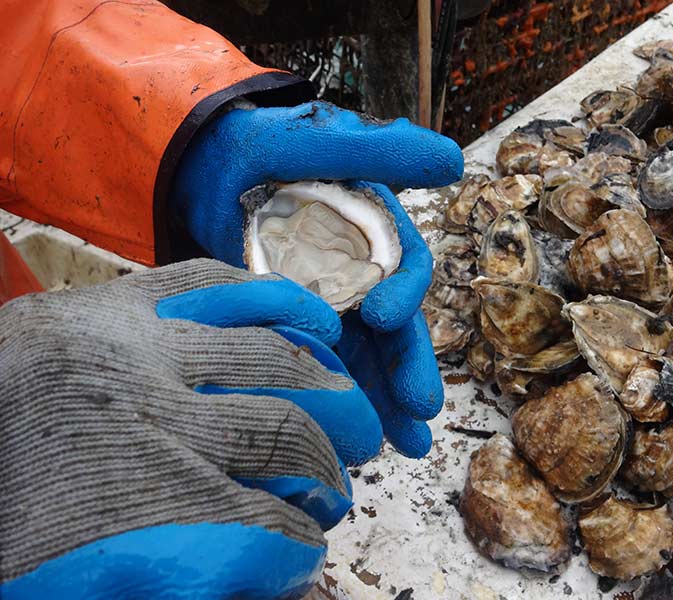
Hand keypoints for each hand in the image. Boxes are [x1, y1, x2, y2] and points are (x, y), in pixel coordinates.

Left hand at [0, 259, 383, 597]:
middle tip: (337, 490)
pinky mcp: (117, 300)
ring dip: (329, 391)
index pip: (264, 535)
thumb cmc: (3, 531)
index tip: (303, 556)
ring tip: (354, 416)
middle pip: (285, 437)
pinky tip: (315, 322)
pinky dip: (276, 300)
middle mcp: (143, 416)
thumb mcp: (78, 587)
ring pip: (272, 355)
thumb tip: (284, 581)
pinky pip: (216, 285)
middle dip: (327, 471)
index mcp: (127, 507)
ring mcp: (134, 344)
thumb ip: (190, 582)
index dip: (298, 553)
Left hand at [172, 101, 463, 457]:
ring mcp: (329, 303)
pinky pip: (319, 364)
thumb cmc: (269, 147)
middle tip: (420, 411)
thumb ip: (383, 151)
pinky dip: (335, 399)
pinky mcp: (296, 324)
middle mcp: (361, 274)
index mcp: (377, 235)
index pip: (404, 271)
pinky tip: (348, 435)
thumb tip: (455, 161)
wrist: (210, 168)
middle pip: (392, 329)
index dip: (404, 294)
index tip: (384, 315)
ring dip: (384, 401)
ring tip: (403, 446)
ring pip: (362, 357)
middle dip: (407, 369)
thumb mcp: (323, 144)